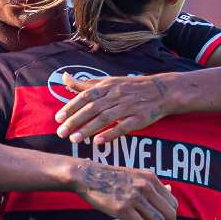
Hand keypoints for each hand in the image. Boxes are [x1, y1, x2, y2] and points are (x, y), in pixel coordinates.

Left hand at [55, 72, 173, 144]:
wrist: (162, 91)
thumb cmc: (130, 87)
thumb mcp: (108, 82)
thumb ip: (85, 84)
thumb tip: (64, 78)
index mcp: (107, 87)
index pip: (85, 96)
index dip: (71, 107)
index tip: (58, 118)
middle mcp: (116, 96)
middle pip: (92, 108)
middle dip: (75, 121)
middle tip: (61, 133)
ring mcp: (128, 107)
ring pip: (105, 118)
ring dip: (88, 129)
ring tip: (74, 139)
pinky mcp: (140, 118)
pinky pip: (124, 127)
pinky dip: (111, 134)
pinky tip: (98, 141)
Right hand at [71, 161, 176, 219]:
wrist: (87, 176)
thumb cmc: (109, 177)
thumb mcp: (135, 175)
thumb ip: (152, 185)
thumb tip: (170, 190)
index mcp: (150, 179)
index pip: (172, 202)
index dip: (173, 218)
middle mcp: (146, 187)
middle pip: (169, 214)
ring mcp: (134, 198)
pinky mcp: (122, 208)